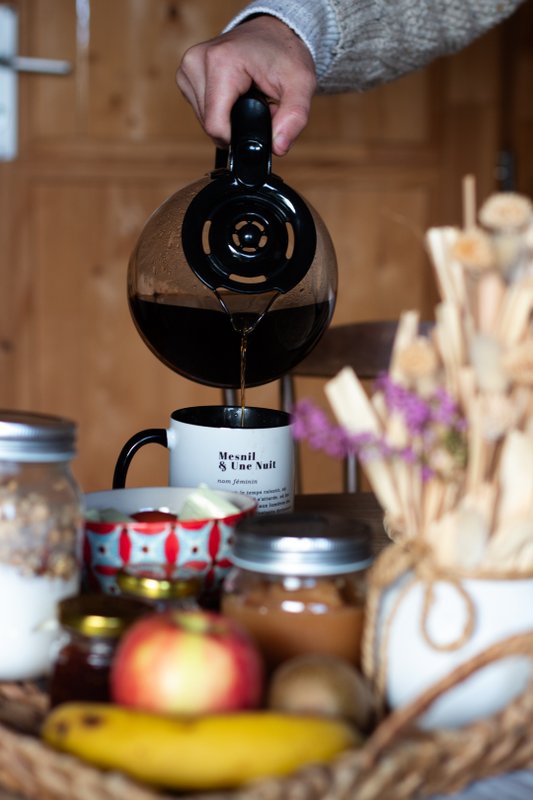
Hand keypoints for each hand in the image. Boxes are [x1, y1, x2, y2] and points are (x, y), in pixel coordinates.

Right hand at [176, 15, 316, 156]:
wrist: (273, 32)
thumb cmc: (285, 55)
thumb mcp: (301, 85)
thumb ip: (294, 119)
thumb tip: (278, 148)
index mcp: (221, 61)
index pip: (215, 125)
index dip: (237, 137)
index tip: (257, 124)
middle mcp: (197, 61)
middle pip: (208, 124)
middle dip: (235, 125)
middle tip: (256, 105)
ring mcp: (188, 66)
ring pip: (202, 119)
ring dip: (226, 118)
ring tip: (246, 97)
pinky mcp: (185, 73)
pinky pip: (199, 109)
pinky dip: (218, 109)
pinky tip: (232, 94)